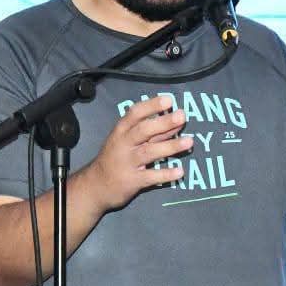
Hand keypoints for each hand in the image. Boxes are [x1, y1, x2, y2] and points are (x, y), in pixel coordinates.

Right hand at [81, 95, 191, 211]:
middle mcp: (123, 144)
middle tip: (181, 116)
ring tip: (189, 141)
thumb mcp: (129, 141)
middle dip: (163, 122)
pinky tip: (179, 171)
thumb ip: (155, 132)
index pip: (135, 113)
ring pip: (149, 152)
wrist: (97, 186)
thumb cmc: (116, 158)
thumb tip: (178, 121)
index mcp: (121, 130)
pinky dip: (165, 174)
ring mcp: (127, 163)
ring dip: (170, 146)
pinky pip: (150, 176)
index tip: (168, 100)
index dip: (151, 106)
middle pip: (143, 130)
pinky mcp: (132, 181)